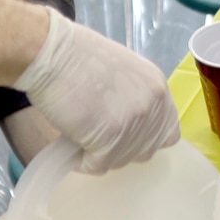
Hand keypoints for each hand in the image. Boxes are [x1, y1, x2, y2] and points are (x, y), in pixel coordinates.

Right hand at [13, 7, 178, 173]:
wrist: (51, 54)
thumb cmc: (77, 58)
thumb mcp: (124, 72)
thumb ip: (138, 97)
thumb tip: (133, 125)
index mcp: (158, 87)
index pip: (168, 133)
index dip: (145, 139)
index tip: (124, 135)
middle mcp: (153, 105)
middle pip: (145, 151)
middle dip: (120, 148)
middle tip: (96, 133)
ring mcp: (134, 122)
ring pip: (121, 160)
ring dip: (100, 154)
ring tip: (81, 131)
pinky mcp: (111, 138)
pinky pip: (99, 165)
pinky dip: (83, 161)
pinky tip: (72, 140)